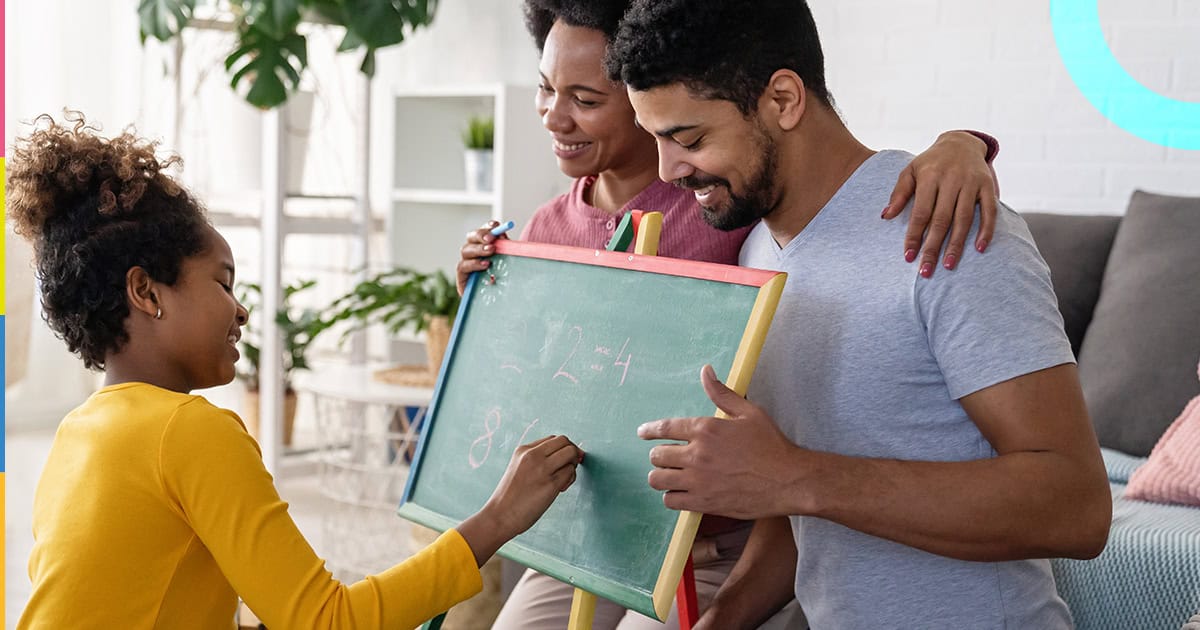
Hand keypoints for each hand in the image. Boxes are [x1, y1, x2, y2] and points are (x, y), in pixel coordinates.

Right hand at [456, 220, 506, 294]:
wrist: (502, 304)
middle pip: (470, 237)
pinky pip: (462, 267)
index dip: (487, 226)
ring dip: (478, 249)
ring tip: (490, 250)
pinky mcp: (461, 279)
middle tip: (491, 238)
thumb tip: (503, 234)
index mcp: (483, 246)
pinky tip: (485, 264)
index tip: (496, 225)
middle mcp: (473, 253)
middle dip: (480, 235)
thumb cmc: (507, 282)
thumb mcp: (509, 263)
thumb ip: (506, 248)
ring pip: (465, 250)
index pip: (483, 232)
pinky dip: (473, 264)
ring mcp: (466, 265)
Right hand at [457, 435, 581, 565]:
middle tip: (568, 467)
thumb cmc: (511, 497)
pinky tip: (560, 489)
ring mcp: (542, 468)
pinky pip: (570, 472)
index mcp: (523, 450)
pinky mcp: (551, 483)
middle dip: (572, 453)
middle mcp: (533, 455)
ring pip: (571, 453)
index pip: (553, 439)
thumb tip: (565, 456)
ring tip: (563, 480)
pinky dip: (570, 479)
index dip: (562, 449)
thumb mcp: (519, 468)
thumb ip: (537, 460)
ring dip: (572, 466)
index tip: (562, 462)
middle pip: (564, 441)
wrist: (500, 515)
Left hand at [637, 365, 805, 518]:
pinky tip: (681, 492)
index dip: (649, 431)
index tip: (642, 433)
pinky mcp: (703, 503)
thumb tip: (706, 371)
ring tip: (670, 475)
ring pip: (658, 480)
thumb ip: (721, 393)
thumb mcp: (748, 412)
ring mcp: (698, 481)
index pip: (664, 428)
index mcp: (705, 430)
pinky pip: (671, 501)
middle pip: (657, 456)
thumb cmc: (771, 445)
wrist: (788, 480)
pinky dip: (672, 496)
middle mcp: (697, 455)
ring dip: (661, 476)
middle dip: (658, 455)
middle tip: (666, 457)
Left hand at [883, 131, 998, 277]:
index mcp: (930, 176)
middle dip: (933, 247)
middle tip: (926, 271)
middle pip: (942, 219)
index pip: (921, 212)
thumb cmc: (931, 163)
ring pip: (964, 218)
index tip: (909, 257)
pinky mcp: (988, 186)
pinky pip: (990, 211)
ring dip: (957, 244)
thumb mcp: (910, 171)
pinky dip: (986, 230)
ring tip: (949, 265)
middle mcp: (952, 179)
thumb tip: (886, 216)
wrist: (961, 142)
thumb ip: (899, 193)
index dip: (914, 236)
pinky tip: (979, 249)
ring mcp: (972, 182)